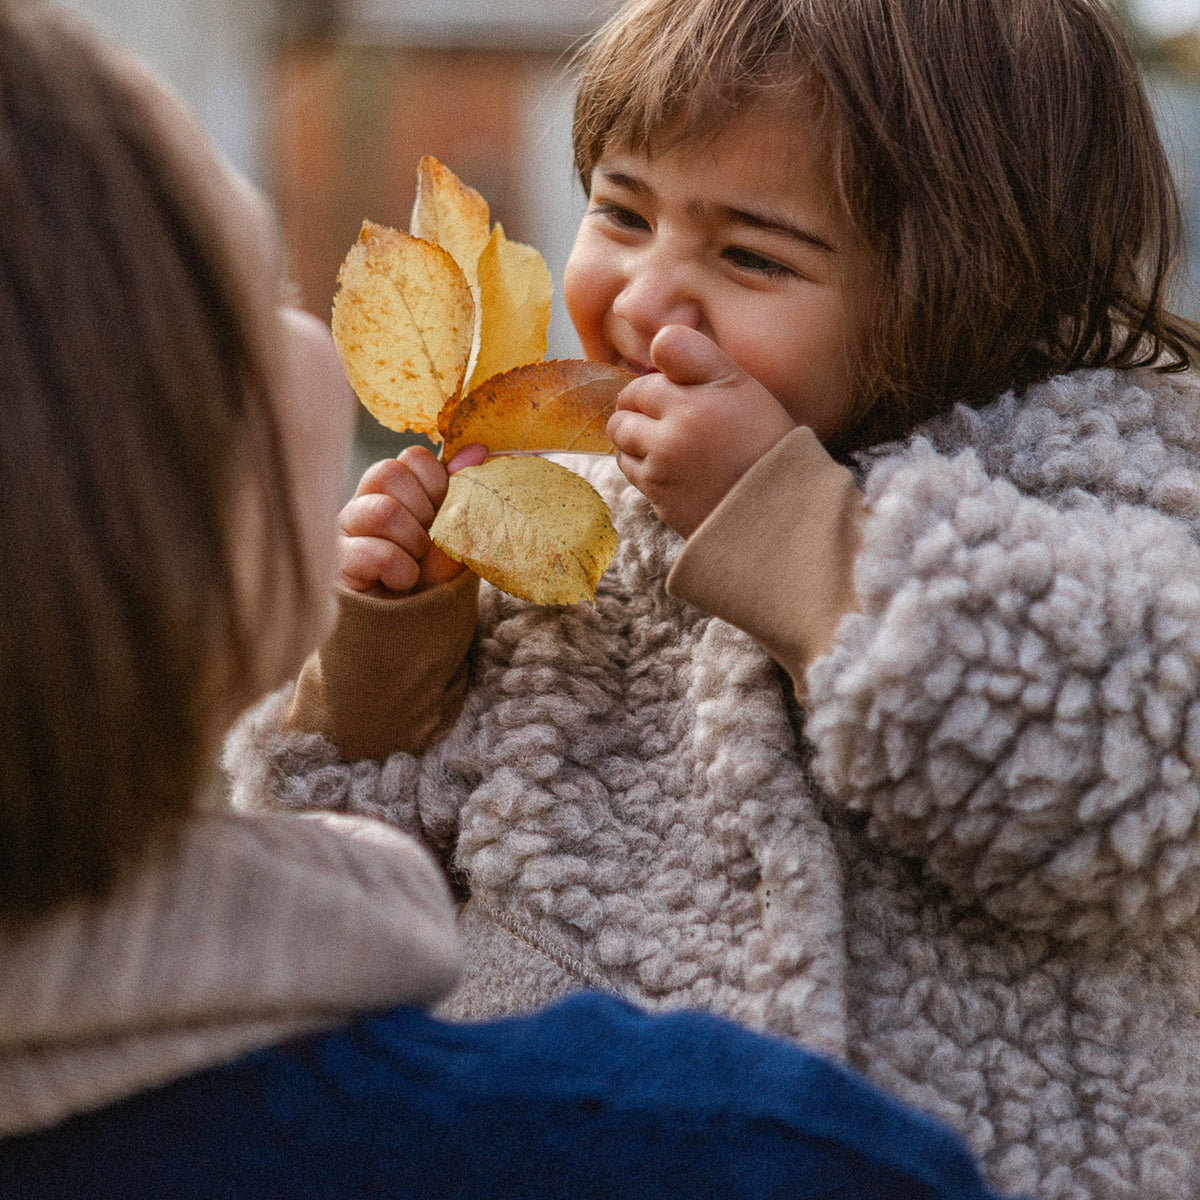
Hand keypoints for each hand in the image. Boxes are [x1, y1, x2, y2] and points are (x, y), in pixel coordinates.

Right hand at [338, 443, 486, 595]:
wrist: (412, 633)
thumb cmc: (432, 584)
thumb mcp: (456, 540)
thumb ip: (462, 497)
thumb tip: (477, 449)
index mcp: (397, 491)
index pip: (412, 457)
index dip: (436, 483)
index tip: (443, 515)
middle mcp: (365, 502)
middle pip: (389, 472)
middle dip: (423, 514)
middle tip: (426, 546)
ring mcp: (347, 530)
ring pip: (382, 510)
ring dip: (412, 544)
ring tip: (415, 568)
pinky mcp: (336, 561)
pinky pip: (374, 551)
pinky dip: (399, 571)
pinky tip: (400, 584)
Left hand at [606, 325, 796, 536]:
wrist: (779, 508)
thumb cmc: (764, 441)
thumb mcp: (742, 386)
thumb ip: (697, 357)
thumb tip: (657, 339)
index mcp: (695, 402)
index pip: (642, 386)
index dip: (654, 390)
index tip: (673, 398)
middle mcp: (673, 435)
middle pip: (623, 413)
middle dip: (636, 413)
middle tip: (666, 420)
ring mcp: (662, 470)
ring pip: (621, 444)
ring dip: (634, 441)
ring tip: (669, 445)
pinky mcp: (659, 500)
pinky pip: (632, 475)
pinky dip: (643, 469)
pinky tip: (673, 470)